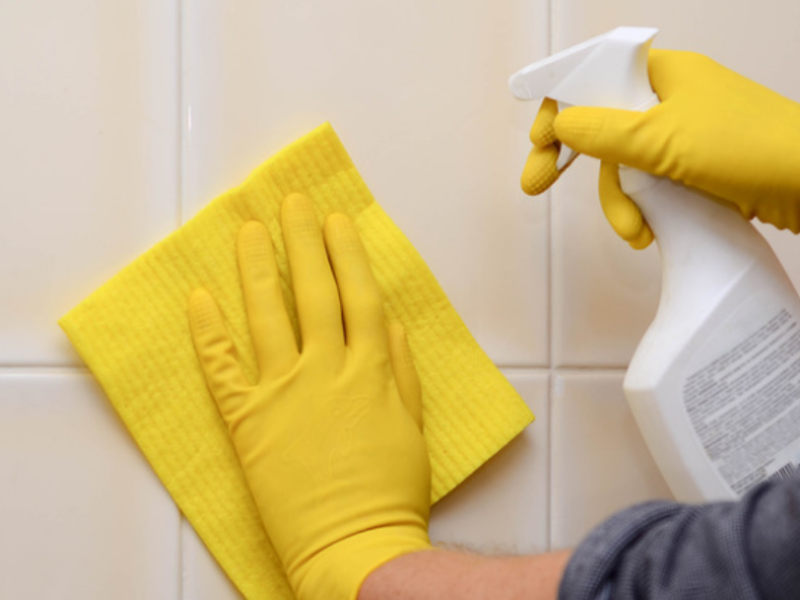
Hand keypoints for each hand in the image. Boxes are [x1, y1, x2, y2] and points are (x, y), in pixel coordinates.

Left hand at [188, 193, 431, 599]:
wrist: (354, 546)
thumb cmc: (390, 491)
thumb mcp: (412, 426)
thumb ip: (402, 370)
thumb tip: (391, 322)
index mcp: (370, 371)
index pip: (358, 296)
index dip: (347, 255)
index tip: (336, 222)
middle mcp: (326, 370)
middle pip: (314, 293)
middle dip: (304, 242)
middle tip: (292, 204)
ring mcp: (284, 393)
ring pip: (267, 317)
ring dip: (257, 269)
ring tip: (250, 231)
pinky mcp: (249, 421)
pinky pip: (223, 369)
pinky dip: (209, 333)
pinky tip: (200, 298)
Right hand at [521, 49, 799, 247]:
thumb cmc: (745, 147)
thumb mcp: (660, 139)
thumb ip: (602, 132)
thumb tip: (560, 125)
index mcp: (662, 75)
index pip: (594, 79)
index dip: (559, 108)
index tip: (537, 142)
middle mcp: (671, 101)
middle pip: (603, 129)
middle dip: (576, 166)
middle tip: (535, 187)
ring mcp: (685, 137)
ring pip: (625, 167)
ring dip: (620, 203)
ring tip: (635, 232)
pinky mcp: (697, 171)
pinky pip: (651, 187)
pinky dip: (645, 211)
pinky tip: (652, 232)